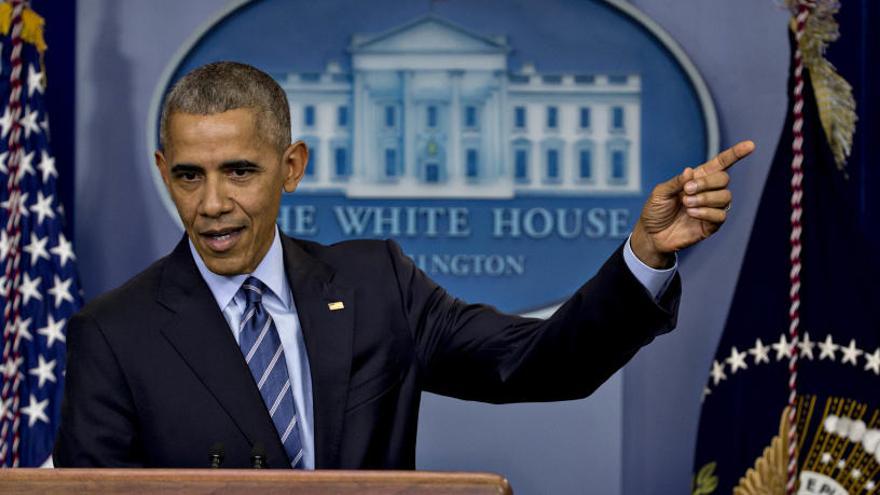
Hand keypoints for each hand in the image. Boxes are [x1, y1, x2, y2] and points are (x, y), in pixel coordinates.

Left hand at [630, 140, 754, 267]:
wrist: (652, 235)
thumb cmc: (656, 210)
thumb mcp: (660, 192)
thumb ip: (676, 182)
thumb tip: (690, 171)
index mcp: (698, 178)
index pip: (721, 163)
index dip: (736, 154)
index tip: (750, 145)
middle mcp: (708, 191)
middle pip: (724, 179)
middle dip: (706, 183)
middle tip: (687, 191)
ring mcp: (712, 208)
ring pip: (725, 196)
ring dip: (705, 198)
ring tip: (686, 204)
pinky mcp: (712, 224)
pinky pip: (721, 215)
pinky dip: (706, 213)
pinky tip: (691, 214)